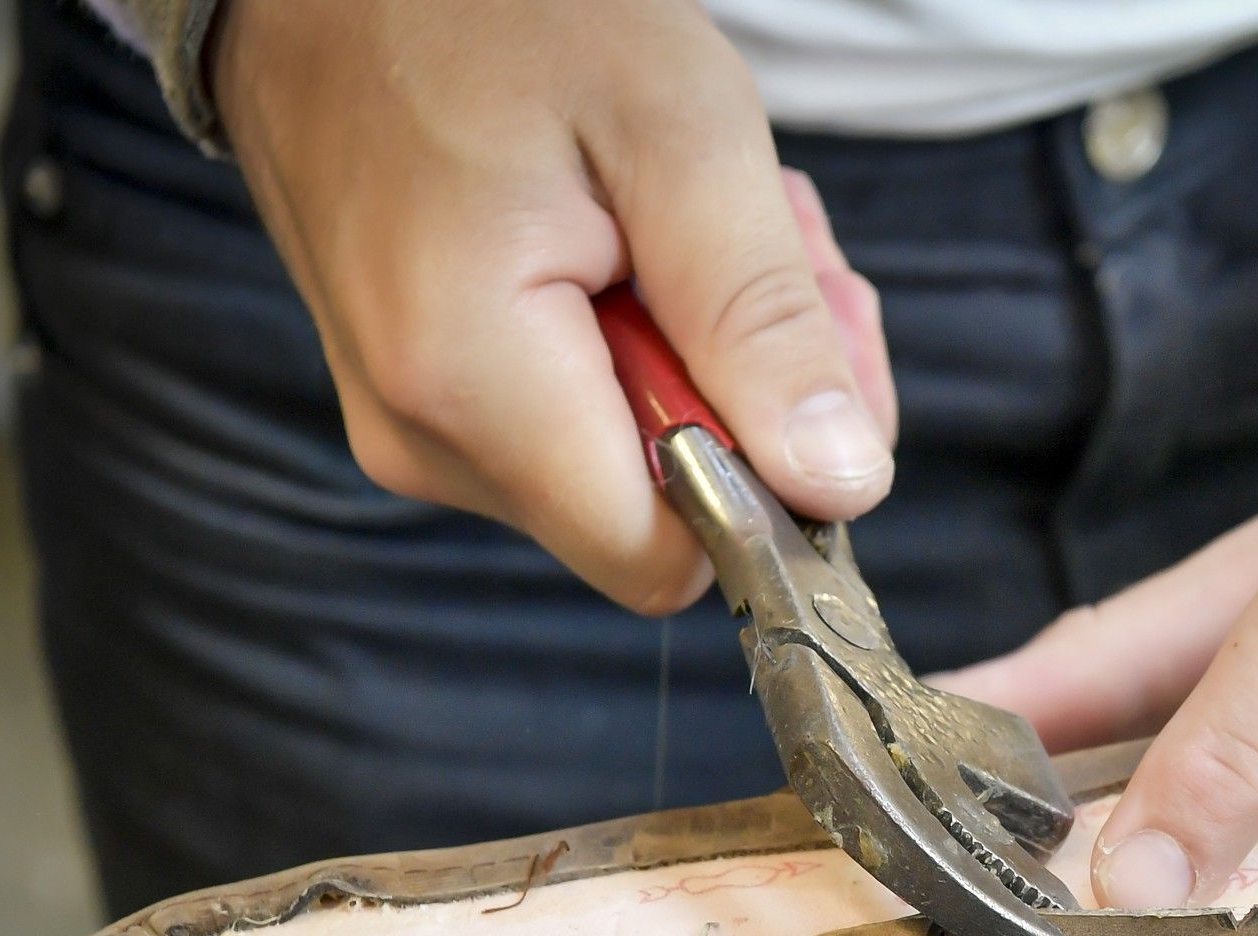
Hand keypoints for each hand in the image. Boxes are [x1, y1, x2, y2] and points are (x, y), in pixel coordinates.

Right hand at [211, 0, 896, 612]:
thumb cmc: (494, 10)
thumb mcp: (676, 131)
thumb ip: (760, 320)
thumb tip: (841, 483)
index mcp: (471, 387)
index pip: (673, 559)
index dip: (769, 477)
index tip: (797, 345)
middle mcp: (428, 442)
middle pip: (666, 518)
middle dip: (749, 393)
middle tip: (761, 240)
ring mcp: (417, 429)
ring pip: (637, 472)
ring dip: (706, 355)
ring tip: (679, 215)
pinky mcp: (426, 404)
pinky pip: (583, 428)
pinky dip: (647, 344)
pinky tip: (630, 238)